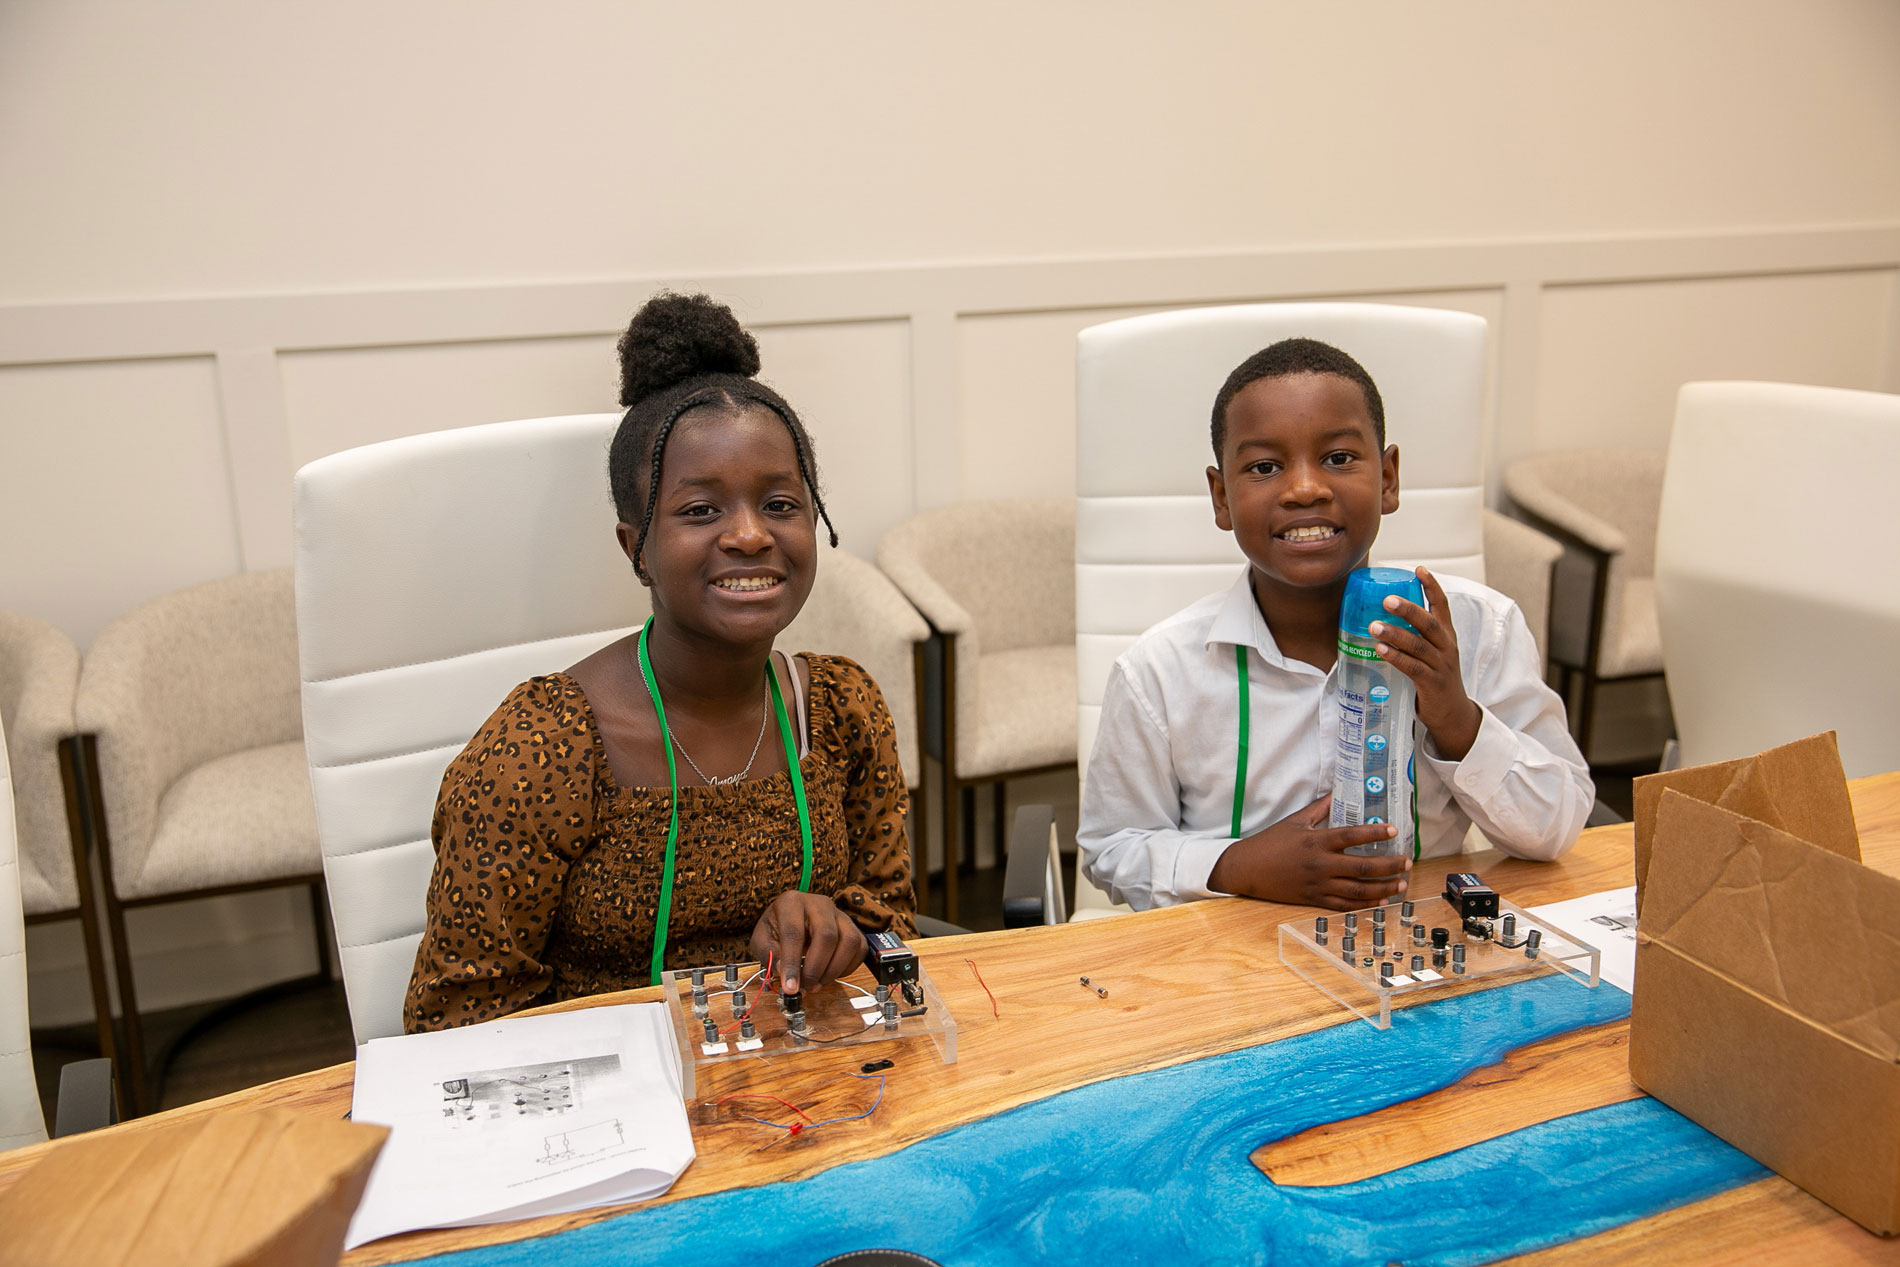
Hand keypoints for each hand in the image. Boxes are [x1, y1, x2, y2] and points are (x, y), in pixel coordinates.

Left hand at [750, 891, 866, 993]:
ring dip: (834, 969)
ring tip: (817, 983)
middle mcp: (819, 903)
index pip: (794, 933)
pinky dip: (847, 968)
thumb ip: (770, 956)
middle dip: (816, 968)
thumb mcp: (762, 939)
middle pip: (827, 935)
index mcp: (791, 902)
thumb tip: (785, 973)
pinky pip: (859, 948)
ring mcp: (839, 914)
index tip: (790, 988)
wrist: (793, 918)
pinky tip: (830, 974)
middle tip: (805, 987)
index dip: (792, 963)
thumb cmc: (777, 928)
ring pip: (849, 941)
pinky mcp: (853, 926)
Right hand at [1207, 792, 1410, 909]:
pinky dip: (1364, 904)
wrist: (1247, 869)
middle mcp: (1320, 864)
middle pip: (1363, 868)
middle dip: (1389, 866)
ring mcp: (1318, 885)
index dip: (1375, 833)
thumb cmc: (1270, 842)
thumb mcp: (1295, 821)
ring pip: (1358, 890)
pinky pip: (1344, 905)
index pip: (1352, 836)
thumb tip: (1337, 791)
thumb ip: (1319, 808)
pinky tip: (1380, 901)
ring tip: (1401, 884)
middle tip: (1407, 862)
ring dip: (1383, 888)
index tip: (1393, 830)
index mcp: (1316, 841)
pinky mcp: (1314, 900)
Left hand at [1369, 566, 1482, 760]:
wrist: (1453, 715)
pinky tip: (1380, 650)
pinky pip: (1413, 668)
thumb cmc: (1435, 680)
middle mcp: (1447, 648)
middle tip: (1386, 599)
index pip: (1442, 606)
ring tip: (1373, 626)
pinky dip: (1396, 657)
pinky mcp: (1433, 684)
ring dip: (1395, 634)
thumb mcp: (1430, 654)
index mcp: (1446, 637)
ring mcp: (1441, 666)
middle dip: (1409, 609)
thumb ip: (1413, 638)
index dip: (1431, 586)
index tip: (1418, 569)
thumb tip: (1379, 621)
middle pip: (1429, 623)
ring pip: (1418, 645)